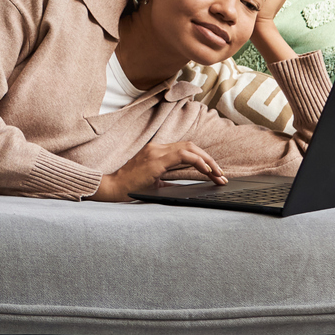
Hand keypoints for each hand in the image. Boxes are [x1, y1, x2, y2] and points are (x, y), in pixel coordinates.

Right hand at [95, 140, 225, 200]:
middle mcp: (157, 148)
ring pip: (190, 148)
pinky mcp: (156, 160)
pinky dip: (197, 161)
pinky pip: (182, 155)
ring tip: (218, 174)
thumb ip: (169, 180)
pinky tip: (206, 171)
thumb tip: (186, 186)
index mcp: (157, 151)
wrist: (113, 188)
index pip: (186, 150)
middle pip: (191, 146)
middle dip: (210, 160)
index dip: (203, 159)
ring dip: (207, 161)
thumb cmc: (130, 187)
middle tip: (221, 175)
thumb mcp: (154, 182)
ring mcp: (156, 152)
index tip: (214, 173)